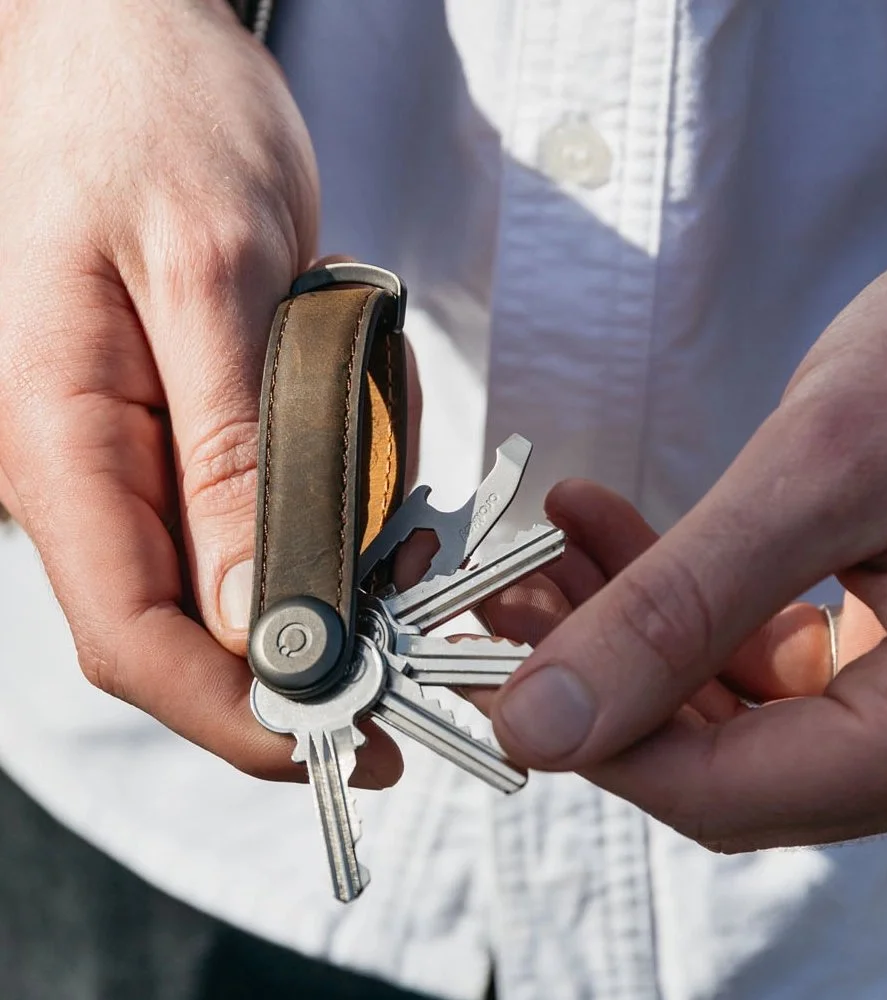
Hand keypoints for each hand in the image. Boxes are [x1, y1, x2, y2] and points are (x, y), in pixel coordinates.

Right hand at [0, 0, 411, 787]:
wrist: (135, 44)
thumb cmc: (154, 121)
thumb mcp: (212, 274)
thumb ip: (229, 456)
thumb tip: (250, 617)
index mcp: (58, 443)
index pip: (136, 640)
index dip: (239, 714)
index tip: (347, 738)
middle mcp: (85, 471)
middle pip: (198, 625)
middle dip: (318, 617)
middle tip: (412, 560)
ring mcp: (135, 454)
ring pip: (252, 559)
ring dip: (342, 517)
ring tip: (375, 394)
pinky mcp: (186, 428)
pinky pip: (272, 493)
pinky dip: (341, 467)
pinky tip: (357, 383)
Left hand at [487, 214, 886, 848]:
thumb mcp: (819, 470)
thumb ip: (674, 607)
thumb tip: (540, 722)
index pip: (724, 793)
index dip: (593, 741)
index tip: (495, 671)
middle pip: (725, 761)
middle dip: (601, 678)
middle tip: (510, 598)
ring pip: (736, 711)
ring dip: (632, 635)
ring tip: (550, 551)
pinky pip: (771, 662)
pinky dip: (689, 608)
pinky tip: (616, 538)